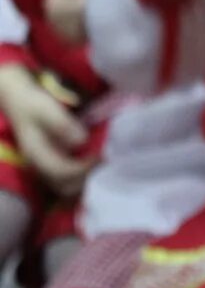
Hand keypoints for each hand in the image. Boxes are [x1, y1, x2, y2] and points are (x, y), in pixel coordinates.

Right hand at [0, 65, 90, 196]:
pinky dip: (82, 174)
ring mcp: (44, 167)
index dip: (85, 168)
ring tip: (100, 160)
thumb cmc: (32, 104)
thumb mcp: (47, 109)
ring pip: (67, 186)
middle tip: (103, 160)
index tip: (102, 155)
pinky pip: (67, 179)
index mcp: (36, 155)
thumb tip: (81, 141)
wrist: (18, 101)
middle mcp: (39, 167)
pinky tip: (93, 159)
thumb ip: (63, 125)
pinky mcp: (51, 163)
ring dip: (85, 178)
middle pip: (66, 187)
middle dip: (86, 178)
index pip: (63, 172)